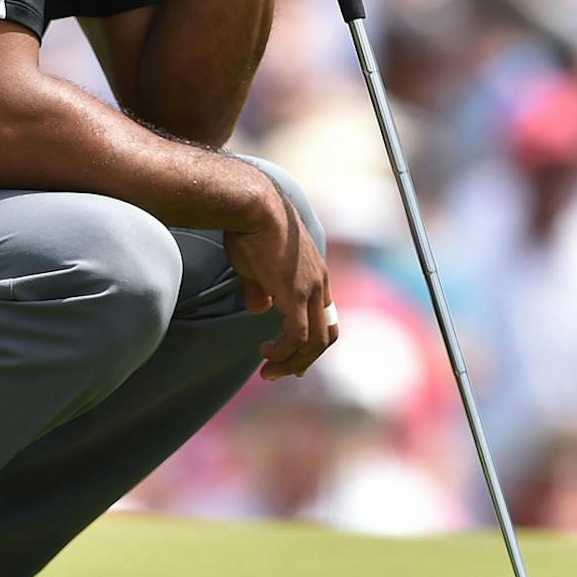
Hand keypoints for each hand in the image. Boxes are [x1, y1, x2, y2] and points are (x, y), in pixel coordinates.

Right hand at [223, 170, 335, 380]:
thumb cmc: (250, 228)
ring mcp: (310, 289)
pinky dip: (284, 352)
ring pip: (315, 341)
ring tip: (269, 370)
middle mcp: (319, 283)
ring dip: (293, 362)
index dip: (310, 341)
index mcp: (315, 274)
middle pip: (326, 334)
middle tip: (280, 371)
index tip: (290, 356)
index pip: (324, 317)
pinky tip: (266, 354)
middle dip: (304, 359)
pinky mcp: (294, 294)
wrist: (252, 205)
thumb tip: (259, 308)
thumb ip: (261, 289)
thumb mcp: (255, 264)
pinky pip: (297, 336)